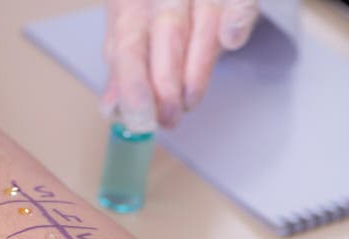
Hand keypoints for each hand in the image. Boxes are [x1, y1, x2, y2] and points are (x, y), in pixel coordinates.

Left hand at [103, 0, 258, 130]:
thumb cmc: (152, 20)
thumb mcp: (131, 42)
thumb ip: (123, 73)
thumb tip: (111, 109)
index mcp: (129, 4)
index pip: (127, 43)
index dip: (133, 83)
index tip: (140, 117)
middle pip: (167, 29)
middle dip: (167, 79)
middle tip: (169, 117)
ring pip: (203, 17)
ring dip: (199, 65)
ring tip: (190, 101)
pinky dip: (238, 18)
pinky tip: (231, 40)